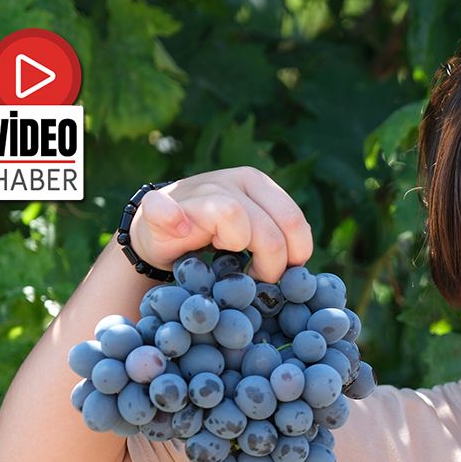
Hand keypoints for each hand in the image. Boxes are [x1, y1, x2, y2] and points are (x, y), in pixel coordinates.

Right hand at [130, 167, 313, 282]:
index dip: (295, 255)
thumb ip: (278, 240)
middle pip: (268, 228)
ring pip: (233, 215)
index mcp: (257, 184)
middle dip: (270, 265)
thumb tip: (301, 267)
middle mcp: (229, 180)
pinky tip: (181, 232)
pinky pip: (166, 209)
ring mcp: (195, 190)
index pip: (293, 220)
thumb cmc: (212, 237)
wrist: (159, 233)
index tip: (285, 275)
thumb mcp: (253, 233)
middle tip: (257, 280)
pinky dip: (174, 220)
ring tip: (226, 264)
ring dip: (236, 248)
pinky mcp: (160, 204)